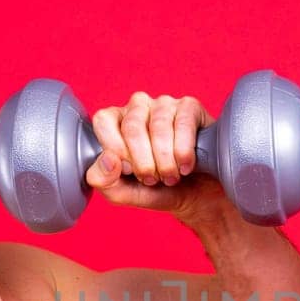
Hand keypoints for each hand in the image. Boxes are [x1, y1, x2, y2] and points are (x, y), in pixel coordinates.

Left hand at [85, 92, 225, 218]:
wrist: (196, 196)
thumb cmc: (157, 190)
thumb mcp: (124, 193)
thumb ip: (104, 181)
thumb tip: (108, 159)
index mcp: (115, 122)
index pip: (103, 121)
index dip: (117, 149)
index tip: (130, 171)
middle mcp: (137, 107)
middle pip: (132, 127)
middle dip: (144, 162)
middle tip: (153, 179)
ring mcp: (164, 104)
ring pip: (158, 127)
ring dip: (165, 161)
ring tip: (170, 176)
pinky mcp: (190, 107)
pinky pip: (183, 124)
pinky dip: (183, 152)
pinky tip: (186, 166)